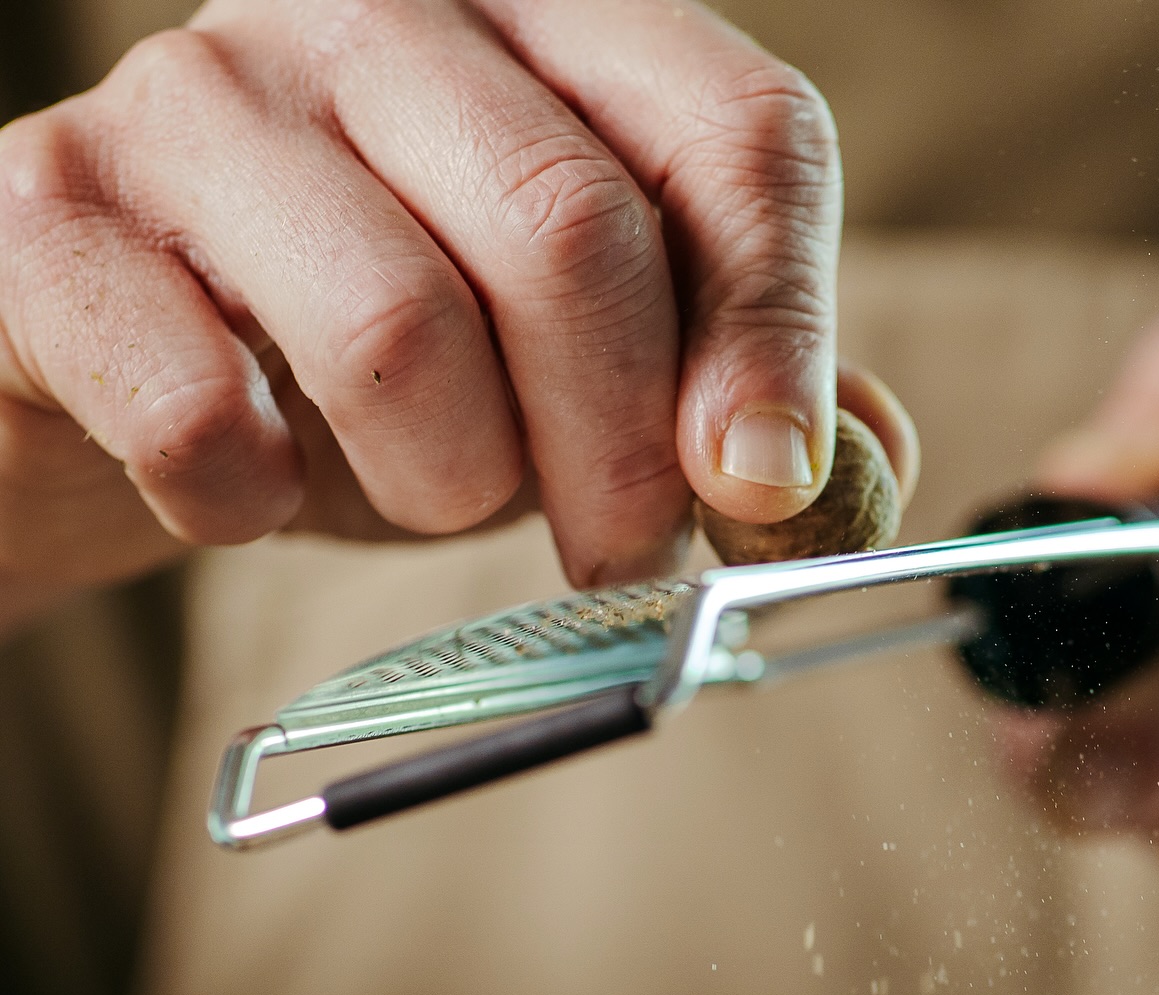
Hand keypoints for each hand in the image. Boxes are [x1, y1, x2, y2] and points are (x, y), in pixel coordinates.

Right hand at [0, 0, 901, 628]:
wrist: (110, 364)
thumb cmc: (364, 363)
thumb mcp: (571, 369)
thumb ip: (719, 391)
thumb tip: (862, 465)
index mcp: (543, 30)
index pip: (729, 135)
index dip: (775, 329)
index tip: (768, 491)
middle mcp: (373, 16)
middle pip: (569, 230)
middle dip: (617, 458)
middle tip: (611, 559)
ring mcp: (199, 98)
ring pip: (398, 333)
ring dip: (442, 487)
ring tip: (420, 496)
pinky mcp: (52, 216)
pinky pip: (204, 417)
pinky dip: (253, 510)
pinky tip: (249, 494)